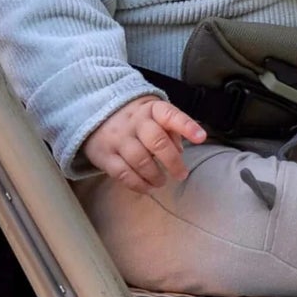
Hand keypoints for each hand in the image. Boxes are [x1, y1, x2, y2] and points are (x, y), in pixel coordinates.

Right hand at [84, 97, 205, 192]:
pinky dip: (138, 184)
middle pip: (156, 141)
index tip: (201, 138)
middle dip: (172, 162)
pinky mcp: (104, 154)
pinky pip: (122, 173)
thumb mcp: (154, 113)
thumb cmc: (136, 117)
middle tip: (181, 175)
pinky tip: (147, 188)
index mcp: (150, 108)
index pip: (171, 115)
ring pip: (140, 160)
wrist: (95, 111)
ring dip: (155, 176)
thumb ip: (171, 128)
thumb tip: (181, 151)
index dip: (187, 126)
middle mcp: (134, 121)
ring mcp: (117, 138)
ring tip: (161, 182)